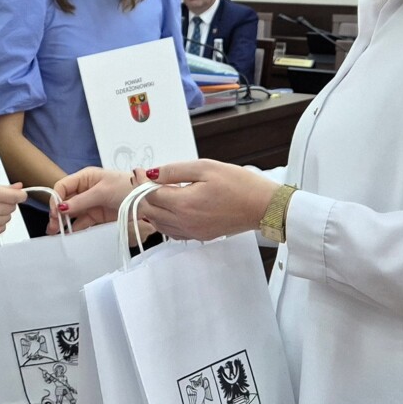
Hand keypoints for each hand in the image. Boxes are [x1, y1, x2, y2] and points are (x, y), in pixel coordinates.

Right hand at [53, 167, 135, 230]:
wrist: (148, 200)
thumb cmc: (126, 188)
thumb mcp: (102, 192)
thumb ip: (81, 200)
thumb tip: (60, 208)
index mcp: (85, 178)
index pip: (63, 186)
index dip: (56, 199)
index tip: (54, 213)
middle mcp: (85, 190)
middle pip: (65, 201)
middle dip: (57, 213)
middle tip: (53, 227)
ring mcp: (90, 204)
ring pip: (72, 214)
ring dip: (63, 223)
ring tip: (55, 234)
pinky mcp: (97, 216)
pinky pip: (82, 223)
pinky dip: (75, 229)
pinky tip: (69, 236)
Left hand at [139, 160, 279, 241]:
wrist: (263, 206)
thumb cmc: (240, 185)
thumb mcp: (206, 167)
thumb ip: (174, 171)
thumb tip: (151, 173)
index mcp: (184, 204)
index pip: (149, 195)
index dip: (140, 182)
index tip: (139, 171)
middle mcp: (185, 222)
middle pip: (149, 211)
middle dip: (140, 195)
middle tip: (141, 179)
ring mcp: (192, 232)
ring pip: (158, 223)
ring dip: (150, 208)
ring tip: (153, 191)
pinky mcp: (199, 236)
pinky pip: (171, 231)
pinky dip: (163, 220)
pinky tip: (167, 207)